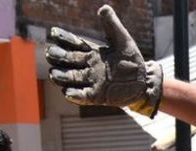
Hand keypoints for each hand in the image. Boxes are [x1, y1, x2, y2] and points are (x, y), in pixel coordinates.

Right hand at [46, 5, 162, 116]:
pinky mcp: (96, 96)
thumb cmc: (132, 60)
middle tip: (52, 53)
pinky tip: (68, 92)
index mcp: (92, 52)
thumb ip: (112, 26)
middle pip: (67, 61)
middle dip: (58, 57)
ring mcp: (91, 82)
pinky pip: (82, 96)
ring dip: (61, 76)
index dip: (62, 38)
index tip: (54, 32)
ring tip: (55, 74)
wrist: (144, 81)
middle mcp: (88, 66)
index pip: (73, 44)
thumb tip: (104, 8)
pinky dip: (74, 94)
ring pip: (70, 78)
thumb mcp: (123, 41)